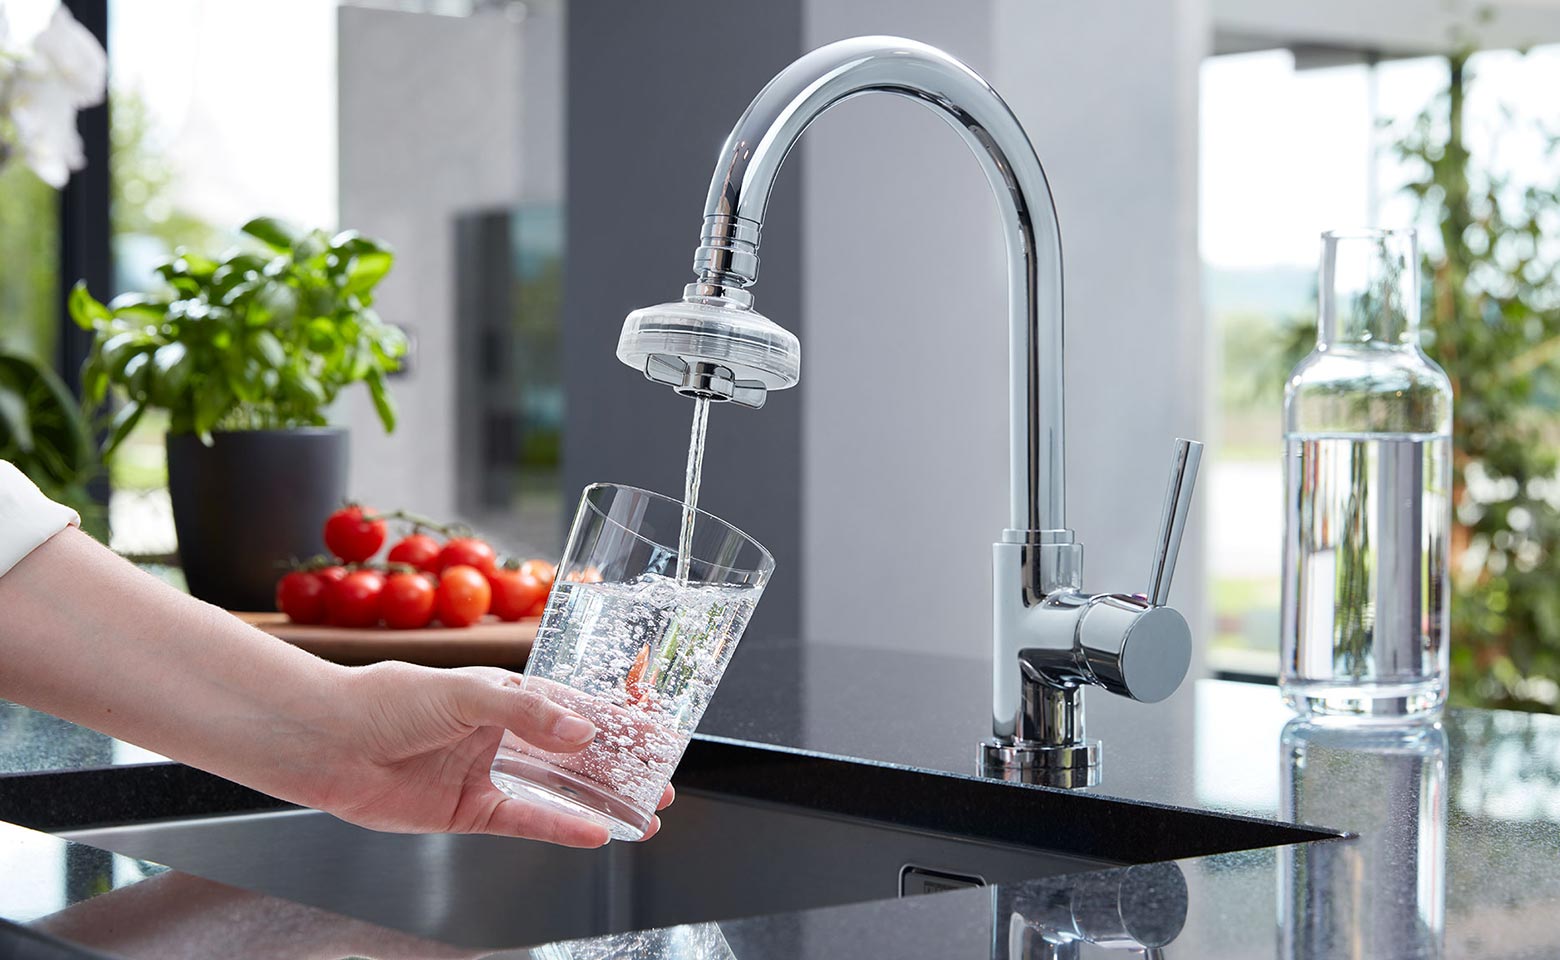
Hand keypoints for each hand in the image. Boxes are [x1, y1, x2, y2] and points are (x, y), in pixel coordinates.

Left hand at [301, 662, 673, 846]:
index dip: (616, 719)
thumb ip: (527, 714)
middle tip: (663, 780)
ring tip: (646, 814)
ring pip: (559, 789)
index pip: (574, 706)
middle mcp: (503, 733)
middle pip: (575, 752)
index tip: (656, 730)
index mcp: (506, 694)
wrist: (329, 741)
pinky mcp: (470, 810)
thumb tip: (583, 734)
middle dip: (621, 767)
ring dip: (602, 801)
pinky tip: (594, 832)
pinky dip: (560, 827)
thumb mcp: (465, 692)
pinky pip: (526, 821)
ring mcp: (488, 773)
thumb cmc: (386, 699)